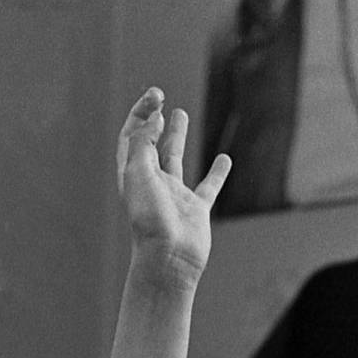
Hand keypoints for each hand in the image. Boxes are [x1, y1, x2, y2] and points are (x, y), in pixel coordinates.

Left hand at [116, 86, 230, 285]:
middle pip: (150, 143)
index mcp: (132, 173)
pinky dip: (217, 172)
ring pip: (174, 158)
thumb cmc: (150, 219)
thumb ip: (145, 142)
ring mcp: (173, 195)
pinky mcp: (195, 209)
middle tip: (162, 98)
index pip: (132, 135)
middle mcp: (151, 182)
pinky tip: (224, 159)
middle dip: (154, 119)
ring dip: (177, 136)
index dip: (141, 113)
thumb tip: (154, 118)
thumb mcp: (139, 173)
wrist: (168, 259)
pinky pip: (207, 186)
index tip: (156, 98)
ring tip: (181, 113)